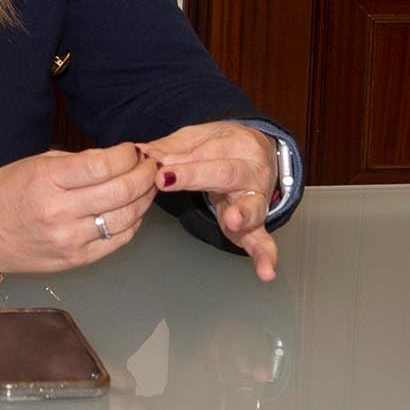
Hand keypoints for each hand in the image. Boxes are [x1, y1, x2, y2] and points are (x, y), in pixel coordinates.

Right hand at [0, 145, 157, 274]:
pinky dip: (133, 222)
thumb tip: (116, 158)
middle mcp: (60, 212)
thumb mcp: (36, 164)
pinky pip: (118, 240)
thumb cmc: (7, 194)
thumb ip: (77, 162)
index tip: (132, 150)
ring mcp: (70, 239)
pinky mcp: (77, 259)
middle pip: (121, 192)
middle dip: (144, 174)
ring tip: (147, 185)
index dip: (126, 156)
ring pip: (126, 218)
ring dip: (144, 198)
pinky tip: (133, 209)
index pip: (102, 166)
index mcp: (47, 180)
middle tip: (150, 165)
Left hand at [140, 121, 283, 280]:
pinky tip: (265, 271)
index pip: (206, 150)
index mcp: (237, 144)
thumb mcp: (200, 139)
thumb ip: (173, 148)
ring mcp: (257, 199)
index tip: (156, 168)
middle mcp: (252, 170)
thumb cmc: (226, 149)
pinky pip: (262, 240)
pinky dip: (265, 256)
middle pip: (225, 173)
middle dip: (195, 176)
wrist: (262, 157)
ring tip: (232, 221)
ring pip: (252, 206)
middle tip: (166, 180)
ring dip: (242, 215)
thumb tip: (144, 154)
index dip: (179, 160)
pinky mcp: (258, 225)